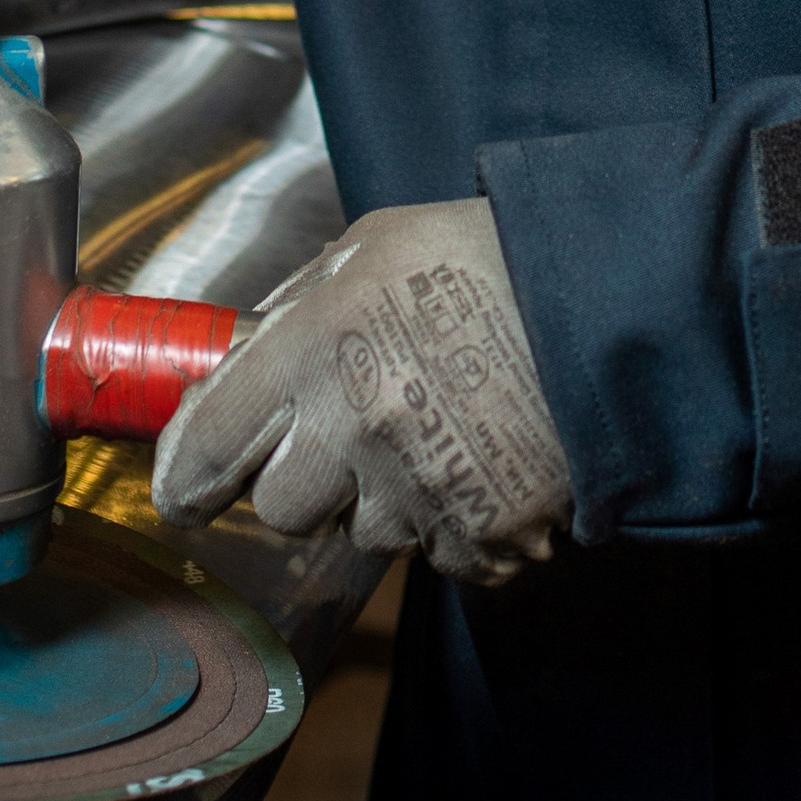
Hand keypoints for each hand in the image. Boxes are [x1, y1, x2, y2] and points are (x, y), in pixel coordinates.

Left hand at [151, 196, 571, 583]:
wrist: (614, 300)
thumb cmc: (489, 260)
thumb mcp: (371, 247)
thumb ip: (296, 306)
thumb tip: (242, 356)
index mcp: (315, 348)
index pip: (206, 444)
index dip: (186, 476)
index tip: (187, 488)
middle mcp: (356, 428)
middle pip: (279, 506)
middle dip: (305, 478)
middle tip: (353, 432)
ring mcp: (419, 488)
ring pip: (362, 533)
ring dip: (384, 497)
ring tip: (440, 427)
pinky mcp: (480, 534)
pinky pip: (437, 553)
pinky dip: (453, 521)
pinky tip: (482, 459)